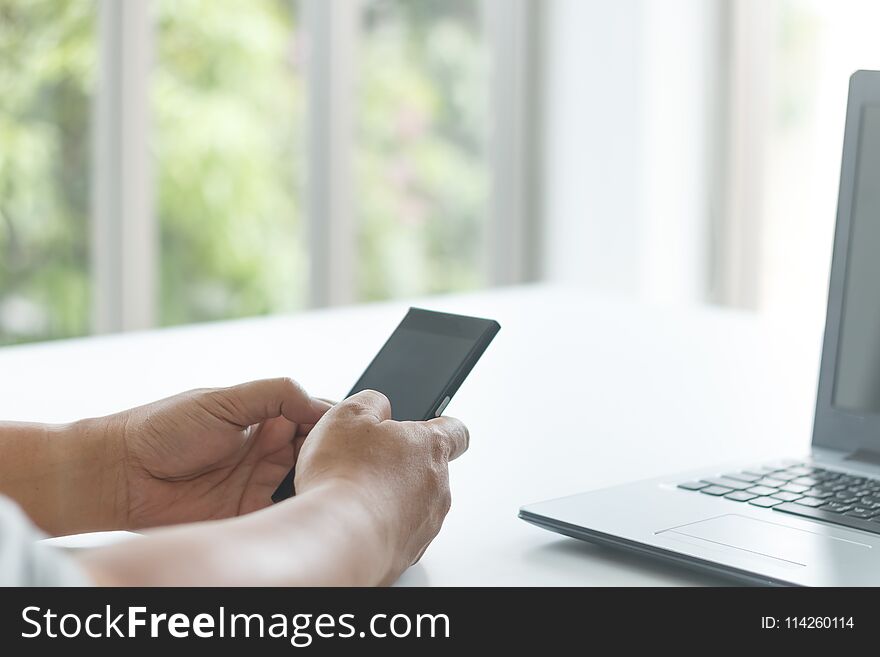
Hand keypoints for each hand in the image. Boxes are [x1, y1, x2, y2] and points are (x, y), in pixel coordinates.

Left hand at [115, 378, 330, 528]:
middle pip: (317, 452)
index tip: (353, 431)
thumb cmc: (163, 428)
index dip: (335, 423)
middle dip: (334, 456)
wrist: (118, 474)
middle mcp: (266, 450)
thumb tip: (321, 404)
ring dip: (320, 485)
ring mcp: (258, 484)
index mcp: (264, 418)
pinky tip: (312, 512)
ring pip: (305, 485)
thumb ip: (275, 394)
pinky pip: (282, 518)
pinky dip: (299, 517)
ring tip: (336, 485)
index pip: (314, 417)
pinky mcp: (246, 515)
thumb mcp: (224, 400)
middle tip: (350, 461)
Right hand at [294, 389, 468, 582]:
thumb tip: (380, 406)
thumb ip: (372, 402)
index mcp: (430, 447)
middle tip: (364, 462)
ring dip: (389, 497)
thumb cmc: (343, 477)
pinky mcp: (409, 551)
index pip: (457, 431)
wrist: (336, 538)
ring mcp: (426, 523)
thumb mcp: (348, 414)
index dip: (441, 426)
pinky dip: (380, 525)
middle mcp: (437, 487)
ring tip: (352, 494)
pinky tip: (354, 520)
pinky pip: (398, 532)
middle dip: (399, 464)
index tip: (426, 427)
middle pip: (427, 469)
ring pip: (413, 503)